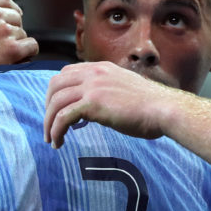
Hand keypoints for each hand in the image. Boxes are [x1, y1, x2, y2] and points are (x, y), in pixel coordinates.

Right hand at [0, 0, 38, 92]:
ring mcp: (4, 31)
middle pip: (15, 16)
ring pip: (23, 32)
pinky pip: (32, 46)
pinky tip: (18, 59)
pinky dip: (28, 53)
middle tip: (0, 42)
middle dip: (11, 28)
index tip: (9, 18)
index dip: (9, 9)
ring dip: (17, 42)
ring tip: (2, 53)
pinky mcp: (12, 49)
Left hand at [43, 61, 174, 147]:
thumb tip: (94, 108)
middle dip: (47, 106)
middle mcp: (94, 72)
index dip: (56, 91)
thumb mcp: (124, 89)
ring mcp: (93, 87)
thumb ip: (107, 91)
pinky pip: (63, 117)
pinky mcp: (93, 104)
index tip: (57, 109)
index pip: (66, 72)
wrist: (164, 109)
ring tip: (51, 139)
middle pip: (55, 85)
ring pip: (56, 102)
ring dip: (49, 123)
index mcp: (101, 68)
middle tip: (49, 125)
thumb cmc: (151, 106)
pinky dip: (56, 131)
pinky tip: (59, 143)